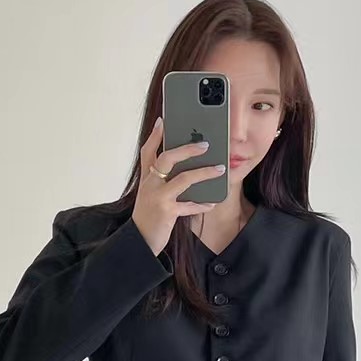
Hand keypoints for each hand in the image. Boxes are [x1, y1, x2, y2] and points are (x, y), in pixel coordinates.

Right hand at [132, 117, 224, 256]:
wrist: (140, 240)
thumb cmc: (150, 214)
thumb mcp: (151, 193)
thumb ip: (163, 178)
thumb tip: (185, 163)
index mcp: (146, 177)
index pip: (147, 151)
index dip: (155, 135)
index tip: (163, 121)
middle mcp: (150, 184)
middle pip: (167, 159)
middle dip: (187, 149)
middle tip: (205, 144)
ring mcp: (158, 198)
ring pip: (183, 179)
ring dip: (204, 173)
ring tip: (220, 169)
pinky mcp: (167, 212)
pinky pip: (189, 205)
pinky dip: (202, 204)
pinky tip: (212, 202)